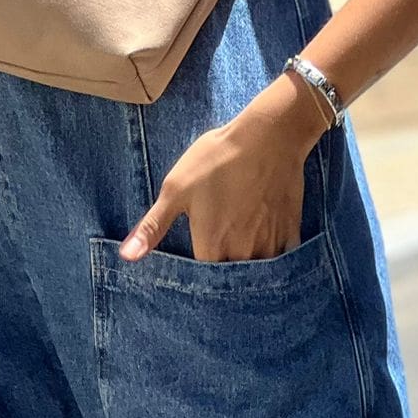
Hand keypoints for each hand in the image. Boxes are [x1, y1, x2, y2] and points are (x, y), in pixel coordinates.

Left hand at [120, 72, 330, 262]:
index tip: (195, 274)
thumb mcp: (176, 188)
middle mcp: (243, 252)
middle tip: (219, 266)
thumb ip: (153, 227)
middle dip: (224, 281)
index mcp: (212, 246)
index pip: (203, 282)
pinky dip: (276, 261)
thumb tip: (127, 256)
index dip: (197, 281)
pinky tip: (268, 249)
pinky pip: (285, 260)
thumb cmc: (218, 159)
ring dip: (249, 272)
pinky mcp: (291, 230)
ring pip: (259, 272)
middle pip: (232, 281)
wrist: (268, 136)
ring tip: (242, 258)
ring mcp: (270, 243)